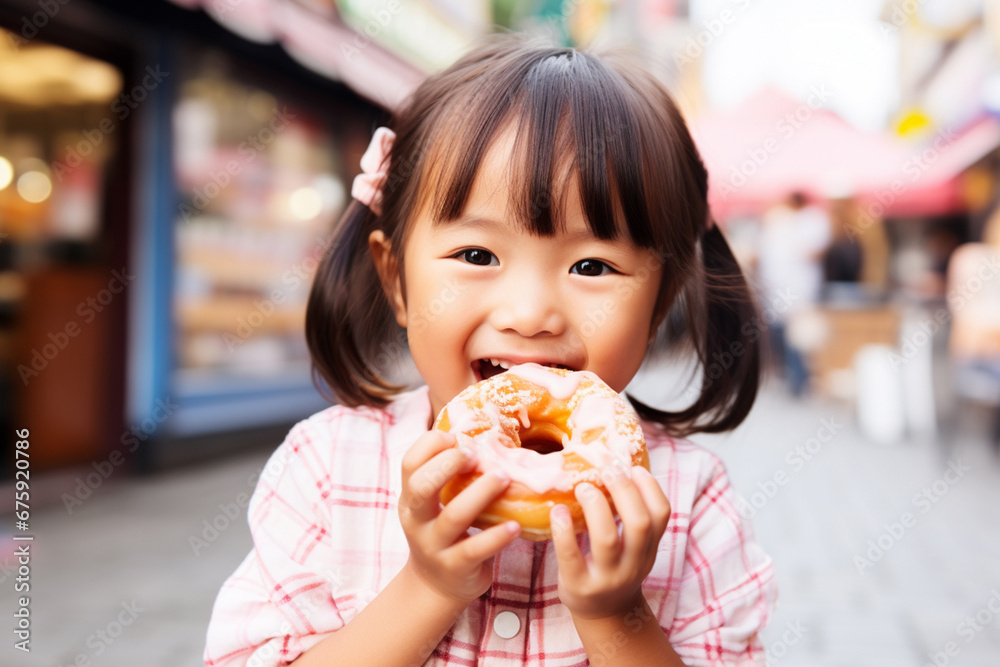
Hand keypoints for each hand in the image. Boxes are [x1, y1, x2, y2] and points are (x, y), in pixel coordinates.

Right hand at [398, 430, 521, 603]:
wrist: (436, 586)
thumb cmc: (443, 531)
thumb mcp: (434, 504)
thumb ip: (446, 475)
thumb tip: (479, 433)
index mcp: (411, 498)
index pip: (409, 464)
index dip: (431, 445)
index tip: (456, 437)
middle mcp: (417, 520)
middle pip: (421, 487)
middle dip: (448, 465)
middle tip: (476, 455)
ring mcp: (434, 545)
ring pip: (453, 516)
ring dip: (480, 493)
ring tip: (503, 478)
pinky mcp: (455, 567)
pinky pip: (475, 549)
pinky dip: (496, 536)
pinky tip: (515, 525)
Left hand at [550, 465, 670, 619]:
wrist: (605, 614)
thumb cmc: (616, 568)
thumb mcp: (635, 548)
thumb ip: (632, 517)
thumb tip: (620, 467)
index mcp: (649, 549)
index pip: (661, 515)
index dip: (650, 488)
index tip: (633, 468)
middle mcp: (633, 564)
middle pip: (639, 524)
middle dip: (624, 491)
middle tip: (607, 469)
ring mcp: (607, 578)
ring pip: (607, 539)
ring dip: (596, 506)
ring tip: (584, 487)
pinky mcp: (579, 586)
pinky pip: (571, 555)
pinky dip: (564, 529)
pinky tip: (558, 510)